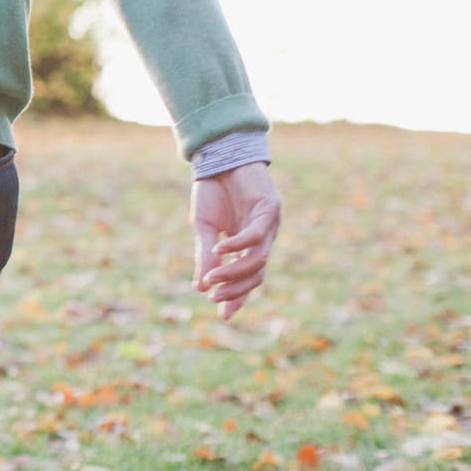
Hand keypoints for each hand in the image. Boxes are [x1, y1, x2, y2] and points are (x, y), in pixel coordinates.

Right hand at [190, 161, 281, 319]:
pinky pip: (256, 234)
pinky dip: (238, 244)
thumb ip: (206, 254)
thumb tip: (200, 286)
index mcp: (248, 244)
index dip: (237, 296)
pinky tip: (220, 248)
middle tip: (215, 297)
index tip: (222, 314)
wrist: (220, 156)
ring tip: (213, 277)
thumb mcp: (204, 227)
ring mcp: (269, 224)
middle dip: (236, 289)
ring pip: (258, 259)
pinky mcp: (270, 209)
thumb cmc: (213, 191)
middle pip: (257, 273)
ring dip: (234, 271)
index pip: (248, 277)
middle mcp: (264, 238)